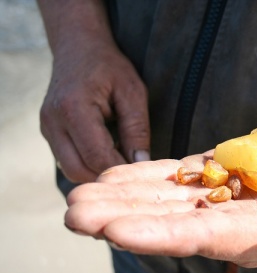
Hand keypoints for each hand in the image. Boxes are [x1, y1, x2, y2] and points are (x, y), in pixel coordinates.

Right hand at [40, 38, 149, 182]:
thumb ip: (137, 128)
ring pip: (71, 170)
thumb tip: (142, 162)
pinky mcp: (49, 133)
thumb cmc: (109, 66)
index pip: (97, 156)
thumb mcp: (132, 92)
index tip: (143, 170)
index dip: (121, 168)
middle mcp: (53, 122)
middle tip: (133, 169)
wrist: (78, 47)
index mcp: (73, 108)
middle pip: (79, 170)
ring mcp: (47, 129)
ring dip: (97, 172)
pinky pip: (68, 161)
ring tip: (121, 158)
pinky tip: (108, 153)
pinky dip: (88, 164)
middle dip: (108, 175)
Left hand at [65, 140, 256, 267]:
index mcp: (252, 237)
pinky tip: (109, 174)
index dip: (158, 235)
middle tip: (74, 213)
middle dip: (120, 217)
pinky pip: (169, 176)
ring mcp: (212, 199)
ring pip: (159, 198)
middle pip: (165, 221)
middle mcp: (223, 223)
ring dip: (118, 196)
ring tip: (77, 195)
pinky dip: (139, 176)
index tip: (114, 231)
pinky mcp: (208, 176)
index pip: (199, 238)